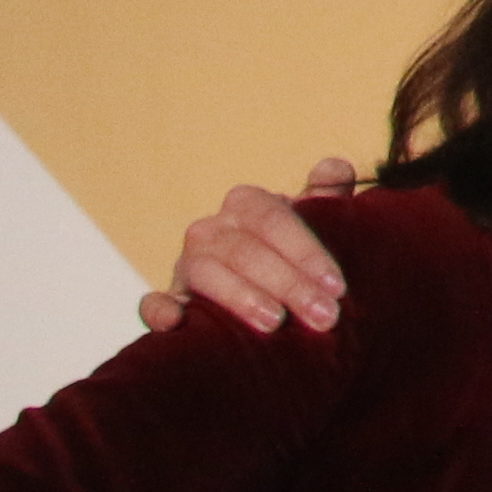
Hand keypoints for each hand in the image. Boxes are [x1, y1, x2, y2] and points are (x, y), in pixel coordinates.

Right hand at [139, 163, 358, 335]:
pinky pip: (154, 302)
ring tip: (275, 323)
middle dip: (288, 284)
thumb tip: (335, 169)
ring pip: (207, 272)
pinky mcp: (170, 300)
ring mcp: (186, 265)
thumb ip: (328, 198)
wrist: (268, 292)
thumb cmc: (295, 254)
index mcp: (247, 204)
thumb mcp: (316, 225)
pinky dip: (159, 309)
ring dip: (241, 297)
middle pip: (246, 250)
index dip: (307, 251)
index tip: (337, 286)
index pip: (274, 219)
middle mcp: (211, 229)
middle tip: (324, 316)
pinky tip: (176, 322)